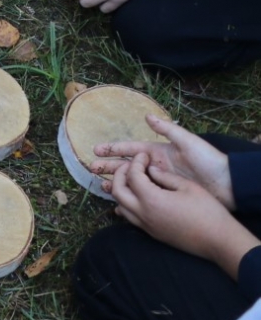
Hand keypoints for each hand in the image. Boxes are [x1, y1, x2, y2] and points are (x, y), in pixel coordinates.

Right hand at [91, 114, 233, 209]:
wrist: (228, 184)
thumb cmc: (208, 160)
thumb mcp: (188, 142)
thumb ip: (167, 129)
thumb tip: (147, 116)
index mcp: (158, 152)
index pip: (130, 149)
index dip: (113, 149)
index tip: (96, 150)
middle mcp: (156, 166)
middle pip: (126, 166)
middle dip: (109, 167)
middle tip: (92, 169)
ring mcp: (160, 182)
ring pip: (132, 182)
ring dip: (117, 183)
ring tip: (102, 188)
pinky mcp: (166, 195)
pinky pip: (144, 195)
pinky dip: (132, 197)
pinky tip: (122, 202)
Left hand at [106, 154, 258, 277]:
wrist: (220, 241)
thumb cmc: (208, 211)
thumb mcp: (188, 187)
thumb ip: (165, 176)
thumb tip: (151, 170)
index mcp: (151, 199)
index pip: (132, 176)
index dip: (136, 162)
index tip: (143, 156)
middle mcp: (143, 213)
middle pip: (117, 190)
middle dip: (120, 174)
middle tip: (132, 165)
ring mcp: (146, 226)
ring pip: (120, 206)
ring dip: (121, 190)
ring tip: (133, 180)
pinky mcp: (151, 234)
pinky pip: (129, 217)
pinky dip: (126, 205)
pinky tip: (136, 198)